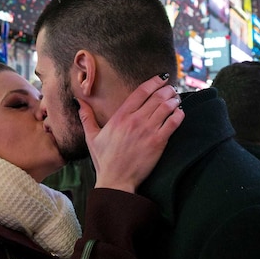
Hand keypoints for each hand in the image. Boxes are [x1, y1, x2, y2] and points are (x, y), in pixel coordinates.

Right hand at [78, 74, 183, 192]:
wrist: (116, 180)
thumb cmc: (104, 160)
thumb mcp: (92, 136)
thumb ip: (87, 117)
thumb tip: (79, 101)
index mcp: (120, 116)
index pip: (141, 92)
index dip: (153, 82)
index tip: (161, 78)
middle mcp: (135, 120)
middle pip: (156, 97)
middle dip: (167, 90)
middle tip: (171, 88)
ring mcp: (148, 131)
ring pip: (166, 107)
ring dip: (174, 100)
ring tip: (176, 98)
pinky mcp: (158, 142)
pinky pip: (173, 123)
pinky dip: (179, 115)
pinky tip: (180, 112)